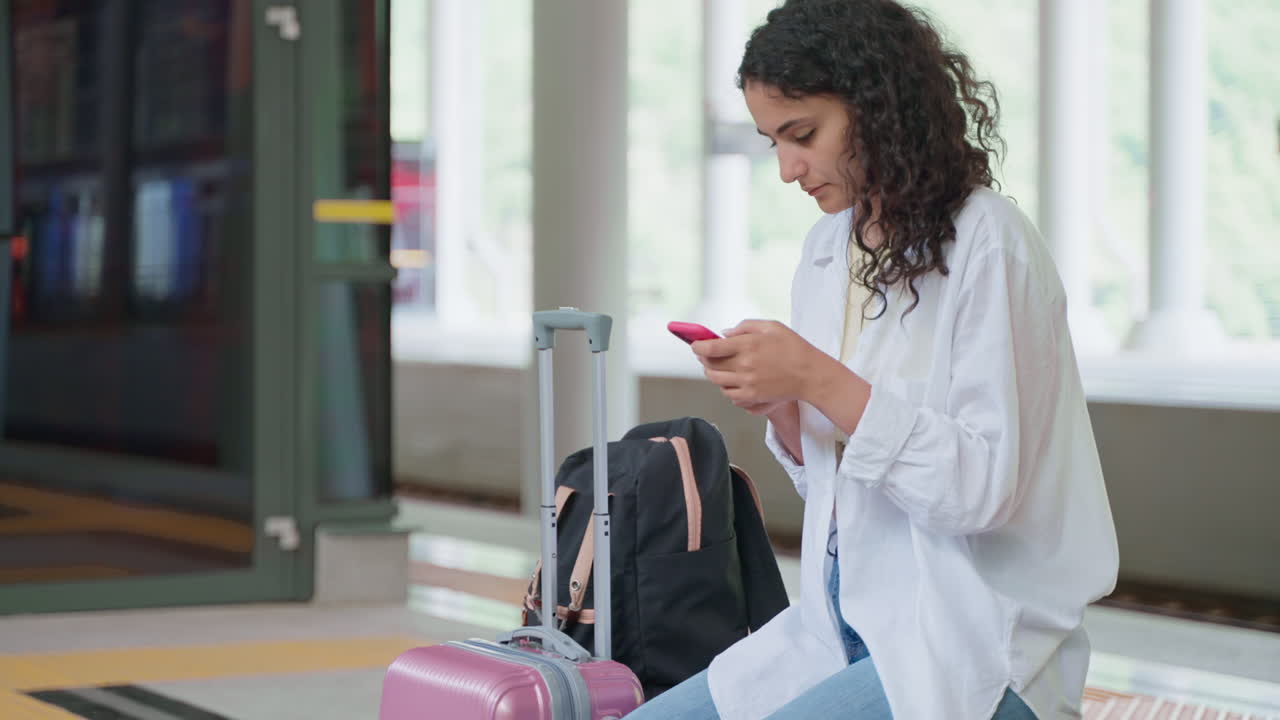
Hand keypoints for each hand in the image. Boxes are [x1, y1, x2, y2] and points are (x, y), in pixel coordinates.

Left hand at [690, 320, 820, 410]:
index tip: (695, 345)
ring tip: (721, 367)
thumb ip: (745, 327)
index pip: (710, 348)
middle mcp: (744, 366)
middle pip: (709, 367)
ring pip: (717, 382)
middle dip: (704, 360)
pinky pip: (729, 395)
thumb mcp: (772, 326)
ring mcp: (748, 384)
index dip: (697, 346)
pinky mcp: (753, 397)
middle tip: (706, 355)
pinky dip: (726, 388)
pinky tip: (733, 381)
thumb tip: (724, 334)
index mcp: (747, 346)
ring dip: (713, 374)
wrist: (811, 375)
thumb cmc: (793, 347)